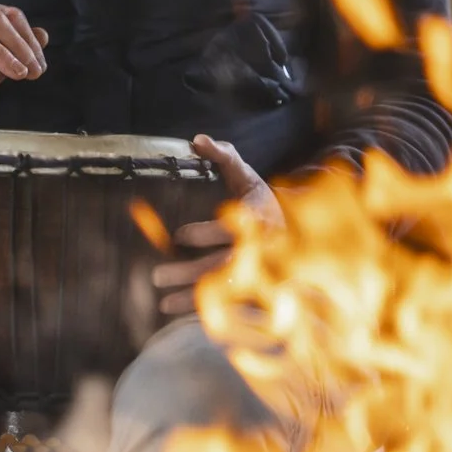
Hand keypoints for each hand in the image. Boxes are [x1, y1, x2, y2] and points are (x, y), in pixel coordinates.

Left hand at [155, 135, 284, 318]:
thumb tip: (196, 140)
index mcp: (258, 218)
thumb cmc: (261, 202)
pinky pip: (229, 305)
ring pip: (224, 289)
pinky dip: (204, 311)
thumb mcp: (247, 177)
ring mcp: (260, 273)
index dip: (206, 233)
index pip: (231, 228)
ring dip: (192, 297)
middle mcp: (260, 248)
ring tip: (162, 302)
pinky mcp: (256, 290)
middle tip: (157, 274)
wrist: (295, 232)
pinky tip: (179, 311)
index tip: (181, 235)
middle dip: (189, 271)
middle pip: (223, 264)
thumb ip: (224, 156)